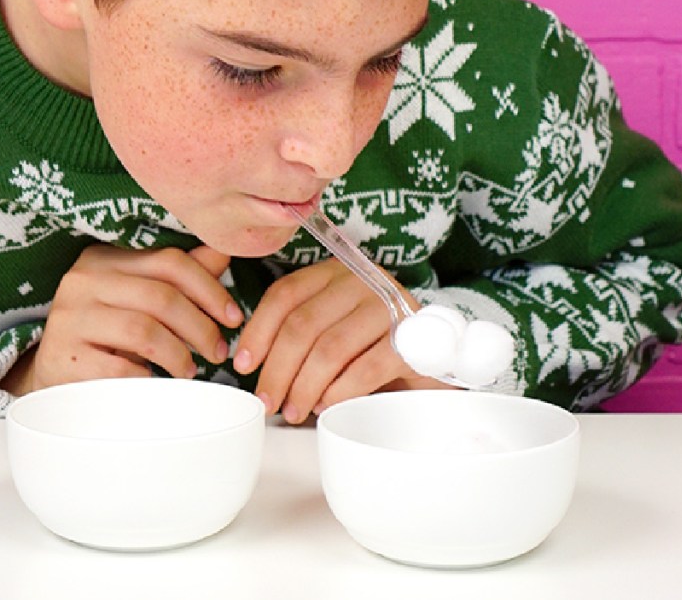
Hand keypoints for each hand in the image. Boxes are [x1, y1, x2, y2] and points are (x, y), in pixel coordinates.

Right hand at [1, 244, 241, 395]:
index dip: (211, 289)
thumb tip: (225, 249)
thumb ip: (180, 276)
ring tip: (189, 370)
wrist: (52, 373)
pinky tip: (155, 383)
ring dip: (178, 354)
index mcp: (104, 258)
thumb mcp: (140, 298)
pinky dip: (147, 378)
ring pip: (143, 331)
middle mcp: (82, 280)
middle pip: (160, 297)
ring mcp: (69, 319)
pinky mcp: (62, 358)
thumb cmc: (107, 332)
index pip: (170, 262)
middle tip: (218, 351)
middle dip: (200, 327)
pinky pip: (119, 369)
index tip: (234, 318)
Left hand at [233, 258, 453, 422]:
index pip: (285, 294)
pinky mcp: (413, 338)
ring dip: (305, 386)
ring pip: (330, 347)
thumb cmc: (372, 348)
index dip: (258, 331)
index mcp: (335, 272)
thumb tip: (250, 364)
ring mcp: (389, 305)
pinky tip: (328, 405)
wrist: (438, 359)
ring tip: (294, 409)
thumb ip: (299, 335)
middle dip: (278, 369)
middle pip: (303, 323)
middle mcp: (361, 279)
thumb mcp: (331, 331)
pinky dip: (340, 391)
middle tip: (268, 401)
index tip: (243, 365)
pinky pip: (365, 368)